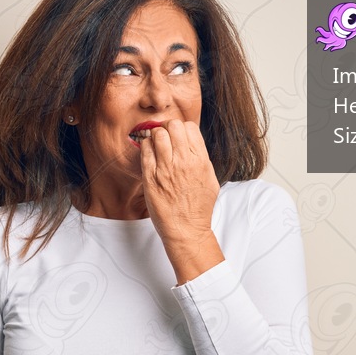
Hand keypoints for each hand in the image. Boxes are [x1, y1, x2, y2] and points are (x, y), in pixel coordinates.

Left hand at [139, 119, 223, 283]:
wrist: (186, 229)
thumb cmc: (199, 207)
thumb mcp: (210, 179)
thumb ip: (202, 159)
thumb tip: (193, 144)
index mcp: (200, 160)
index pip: (189, 127)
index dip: (182, 129)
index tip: (178, 137)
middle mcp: (183, 161)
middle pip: (173, 126)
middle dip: (168, 128)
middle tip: (165, 137)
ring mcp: (166, 168)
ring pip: (157, 134)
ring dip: (155, 136)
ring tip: (156, 146)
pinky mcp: (150, 176)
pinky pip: (145, 150)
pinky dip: (146, 147)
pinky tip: (149, 155)